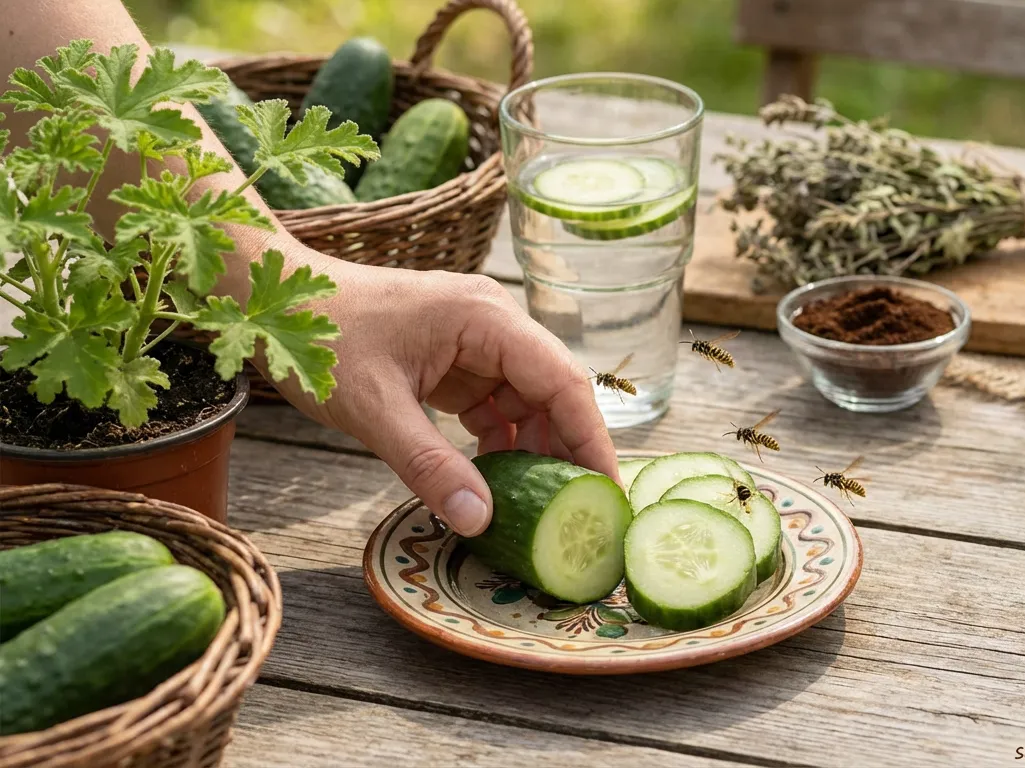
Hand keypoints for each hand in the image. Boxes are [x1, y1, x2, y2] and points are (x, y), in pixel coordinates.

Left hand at [268, 242, 617, 535]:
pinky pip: (498, 405)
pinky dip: (502, 444)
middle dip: (568, 451)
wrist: (271, 299)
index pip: (562, 380)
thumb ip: (429, 465)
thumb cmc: (317, 336)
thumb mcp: (373, 408)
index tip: (607, 492)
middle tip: (580, 514)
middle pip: (554, 391)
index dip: (591, 438)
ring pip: (529, 402)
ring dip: (535, 451)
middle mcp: (492, 324)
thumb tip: (479, 520)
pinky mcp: (456, 361)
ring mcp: (475, 342)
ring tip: (540, 506)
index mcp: (485, 318)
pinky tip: (496, 483)